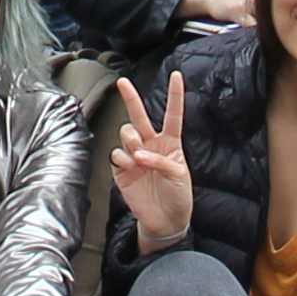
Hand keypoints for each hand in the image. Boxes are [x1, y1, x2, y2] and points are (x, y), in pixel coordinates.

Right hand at [107, 72, 193, 252]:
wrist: (165, 220)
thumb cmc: (178, 195)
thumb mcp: (179, 174)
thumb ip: (160, 160)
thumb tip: (137, 155)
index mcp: (170, 142)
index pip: (172, 115)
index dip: (175, 95)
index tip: (177, 75)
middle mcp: (151, 145)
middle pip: (139, 116)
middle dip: (130, 98)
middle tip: (122, 82)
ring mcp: (135, 156)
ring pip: (126, 134)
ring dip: (131, 140)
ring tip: (139, 156)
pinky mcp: (122, 170)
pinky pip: (117, 155)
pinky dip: (124, 159)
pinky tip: (132, 168)